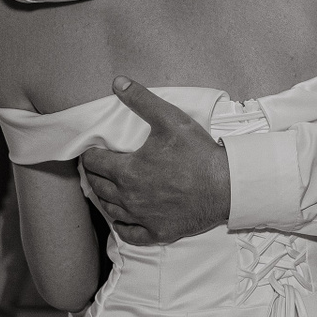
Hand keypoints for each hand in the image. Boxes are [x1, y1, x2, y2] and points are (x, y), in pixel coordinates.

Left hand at [80, 77, 231, 245]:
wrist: (226, 186)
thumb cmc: (198, 153)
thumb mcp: (171, 119)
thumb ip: (142, 100)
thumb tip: (118, 82)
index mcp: (128, 171)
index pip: (94, 163)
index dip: (90, 155)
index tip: (92, 151)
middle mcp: (130, 198)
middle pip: (98, 187)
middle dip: (94, 175)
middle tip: (97, 167)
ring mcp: (143, 218)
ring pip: (110, 210)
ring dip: (104, 198)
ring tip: (106, 188)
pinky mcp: (157, 232)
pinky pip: (130, 234)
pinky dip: (121, 226)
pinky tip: (122, 218)